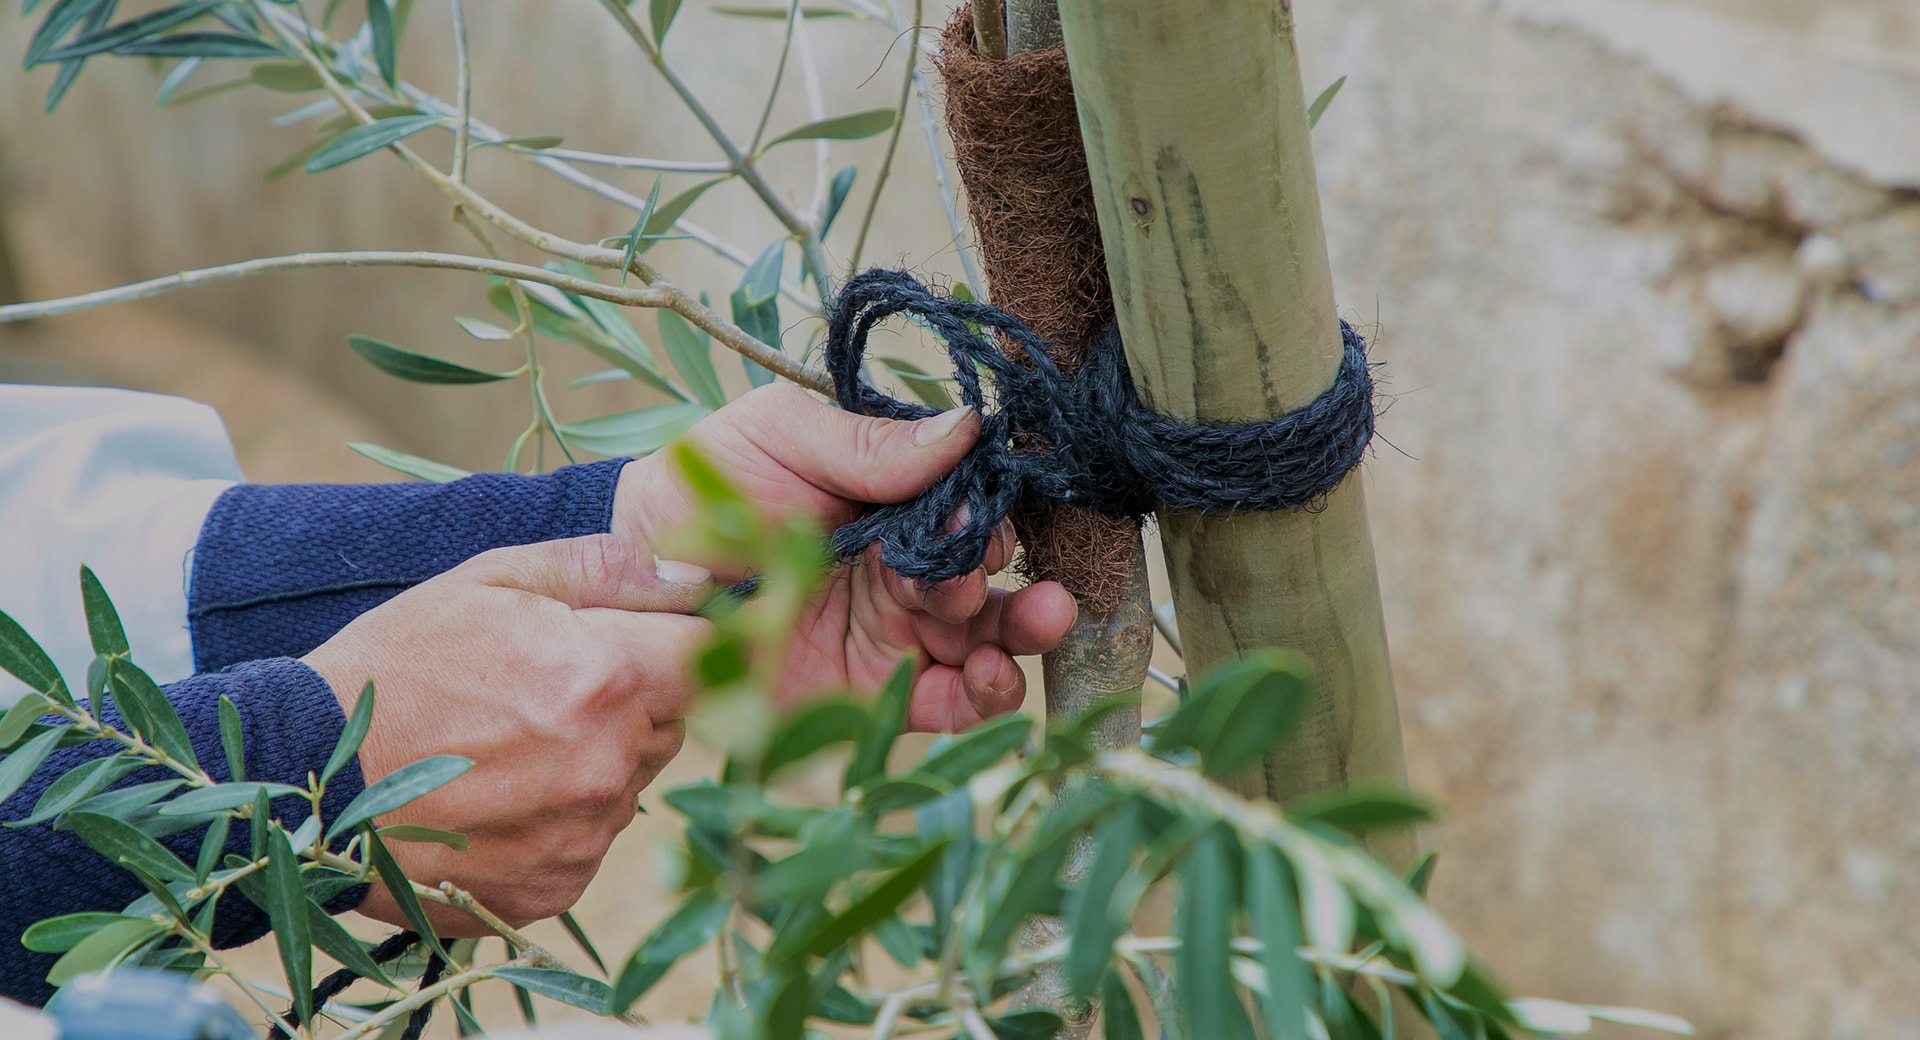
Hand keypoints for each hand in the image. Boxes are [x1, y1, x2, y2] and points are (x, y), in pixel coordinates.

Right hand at [301, 534, 713, 932]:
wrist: (302, 777)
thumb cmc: (398, 662)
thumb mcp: (494, 580)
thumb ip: (609, 569)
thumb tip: (696, 575)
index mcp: (607, 679)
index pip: (709, 650)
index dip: (677, 635)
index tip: (640, 633)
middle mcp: (608, 766)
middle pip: (677, 718)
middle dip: (636, 695)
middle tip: (550, 685)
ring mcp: (584, 837)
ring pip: (636, 779)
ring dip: (602, 756)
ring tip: (514, 740)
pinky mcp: (556, 889)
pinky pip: (595, 838)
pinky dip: (565, 815)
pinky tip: (501, 792)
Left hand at [612, 384, 1077, 730]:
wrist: (631, 571)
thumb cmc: (704, 485)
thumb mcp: (784, 437)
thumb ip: (870, 444)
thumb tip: (969, 426)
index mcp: (896, 503)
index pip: (971, 507)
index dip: (987, 514)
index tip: (975, 515)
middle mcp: (907, 569)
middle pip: (992, 579)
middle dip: (1008, 579)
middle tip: (975, 575)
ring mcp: (894, 633)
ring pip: (988, 642)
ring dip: (1020, 636)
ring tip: (1033, 624)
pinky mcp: (874, 693)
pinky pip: (948, 703)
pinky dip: (983, 696)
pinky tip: (992, 677)